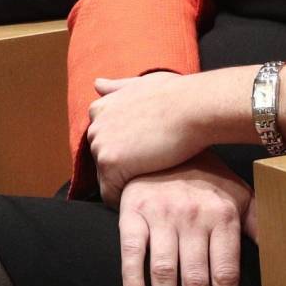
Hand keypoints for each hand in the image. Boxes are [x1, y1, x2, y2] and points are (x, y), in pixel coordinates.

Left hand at [89, 71, 215, 203]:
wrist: (191, 107)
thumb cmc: (175, 95)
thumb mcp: (141, 84)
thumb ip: (117, 88)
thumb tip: (97, 85)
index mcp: (100, 109)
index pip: (105, 143)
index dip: (125, 154)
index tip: (144, 160)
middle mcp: (94, 126)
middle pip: (103, 162)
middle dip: (123, 171)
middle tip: (151, 176)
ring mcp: (99, 145)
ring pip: (105, 179)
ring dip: (125, 186)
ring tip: (150, 187)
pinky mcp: (109, 163)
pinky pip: (109, 194)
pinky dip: (124, 201)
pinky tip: (146, 199)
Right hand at [117, 153, 252, 285]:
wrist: (166, 138)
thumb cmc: (206, 177)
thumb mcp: (239, 194)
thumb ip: (259, 224)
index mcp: (223, 216)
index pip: (226, 275)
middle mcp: (193, 216)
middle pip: (196, 280)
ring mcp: (161, 213)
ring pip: (165, 271)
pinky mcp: (133, 210)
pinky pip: (131, 249)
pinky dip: (132, 278)